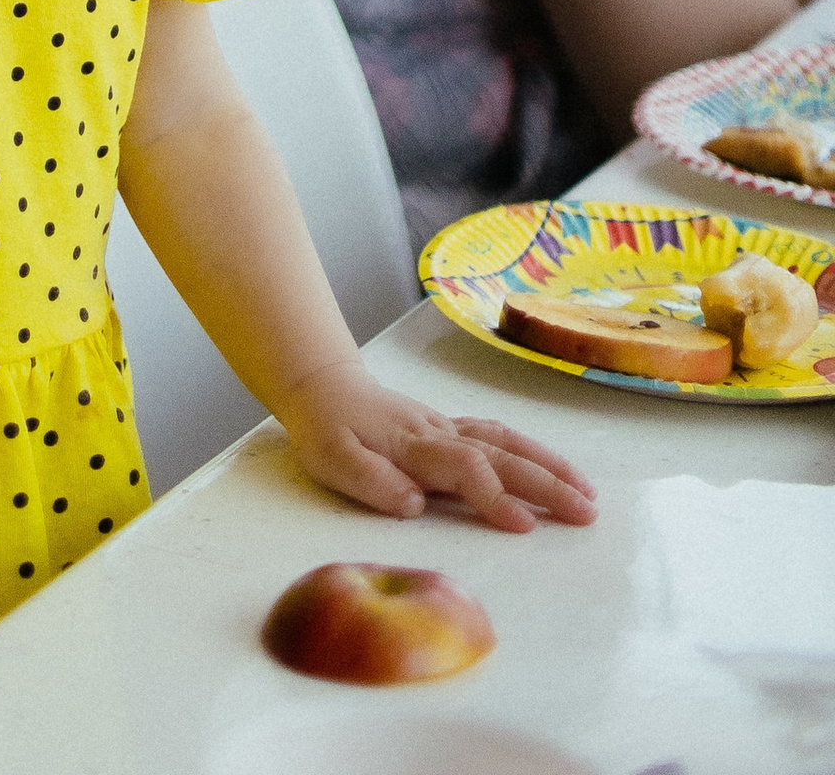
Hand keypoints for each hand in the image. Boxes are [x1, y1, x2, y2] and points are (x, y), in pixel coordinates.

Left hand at [271, 354, 597, 532]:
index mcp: (414, 447)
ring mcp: (449, 429)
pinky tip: (556, 470)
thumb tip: (415, 504)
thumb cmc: (326, 429)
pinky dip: (533, 453)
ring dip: (550, 467)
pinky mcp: (452, 430)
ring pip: (509, 443)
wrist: (323, 385)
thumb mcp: (332, 458)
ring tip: (588, 495)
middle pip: (501, 456)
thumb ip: (373, 481)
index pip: (465, 469)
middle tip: (586, 513)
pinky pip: (500, 438)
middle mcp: (440, 435)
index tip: (524, 526)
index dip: (494, 496)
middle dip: (546, 485)